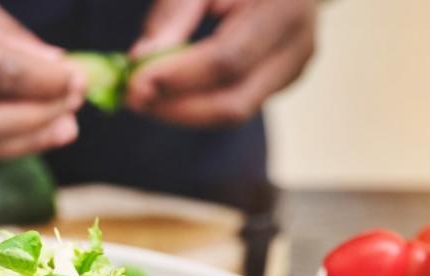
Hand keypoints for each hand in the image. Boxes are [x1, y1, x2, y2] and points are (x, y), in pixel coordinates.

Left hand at [126, 0, 314, 127]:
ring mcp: (292, 68)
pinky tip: (164, 91)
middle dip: (176, 106)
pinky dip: (195, 103)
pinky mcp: (280, 81)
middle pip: (233, 100)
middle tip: (131, 97)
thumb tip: (140, 59)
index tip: (135, 79)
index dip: (178, 76)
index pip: (229, 59)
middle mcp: (298, 45)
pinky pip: (234, 104)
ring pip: (232, 112)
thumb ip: (174, 13)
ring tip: (140, 94)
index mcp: (287, 7)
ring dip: (181, 110)